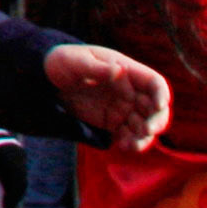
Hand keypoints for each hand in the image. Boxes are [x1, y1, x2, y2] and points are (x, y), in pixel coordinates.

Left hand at [51, 43, 176, 150]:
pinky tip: (123, 146)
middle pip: (156, 109)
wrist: (44, 78)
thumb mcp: (76, 61)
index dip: (161, 94)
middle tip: (146, 130)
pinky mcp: (113, 122)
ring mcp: (123, 108)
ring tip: (131, 145)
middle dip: (156, 121)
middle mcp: (130, 91)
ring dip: (144, 137)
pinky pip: (129, 135)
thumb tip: (120, 70)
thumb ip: (97, 68)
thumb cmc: (62, 61)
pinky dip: (131, 142)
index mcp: (127, 71)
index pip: (154, 83)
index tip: (159, 106)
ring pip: (145, 125)